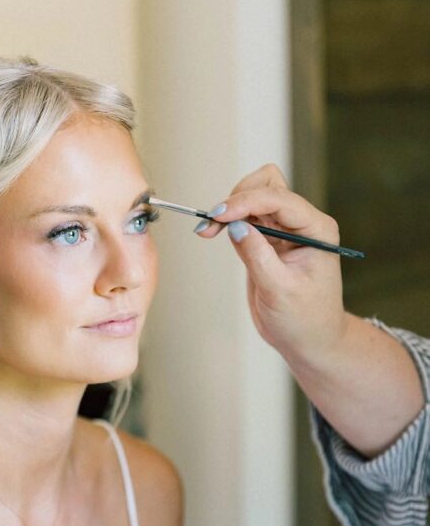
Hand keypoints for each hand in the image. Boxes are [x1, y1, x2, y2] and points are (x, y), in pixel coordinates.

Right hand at [195, 163, 348, 364]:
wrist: (308, 340)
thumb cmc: (305, 319)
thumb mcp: (281, 290)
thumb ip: (258, 256)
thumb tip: (235, 226)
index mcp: (317, 229)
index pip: (280, 199)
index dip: (247, 202)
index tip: (220, 215)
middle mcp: (302, 223)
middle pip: (267, 185)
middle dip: (238, 198)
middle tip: (213, 221)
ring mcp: (283, 230)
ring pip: (253, 196)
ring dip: (229, 207)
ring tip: (208, 228)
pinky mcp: (266, 240)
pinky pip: (245, 218)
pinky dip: (226, 221)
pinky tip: (212, 232)